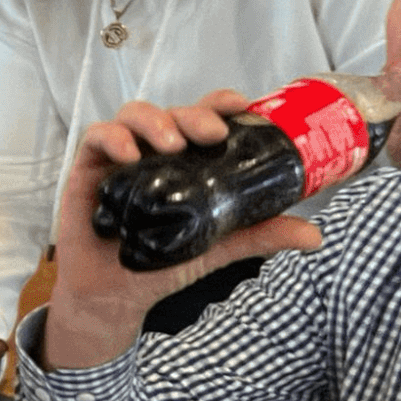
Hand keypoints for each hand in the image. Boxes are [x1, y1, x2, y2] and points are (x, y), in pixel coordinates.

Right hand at [42, 92, 322, 369]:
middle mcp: (153, 152)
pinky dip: (113, 138)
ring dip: (154, 121)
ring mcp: (119, 158)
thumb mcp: (217, 248)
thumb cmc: (160, 264)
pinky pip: (96, 138)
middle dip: (193, 114)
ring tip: (171, 144)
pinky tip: (129, 155)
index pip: (202, 118)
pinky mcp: (87, 169)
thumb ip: (258, 235)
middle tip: (211, 133)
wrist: (113, 296)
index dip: (219, 104)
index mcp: (185, 161)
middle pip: (172, 112)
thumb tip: (314, 236)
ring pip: (133, 115)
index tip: (241, 104)